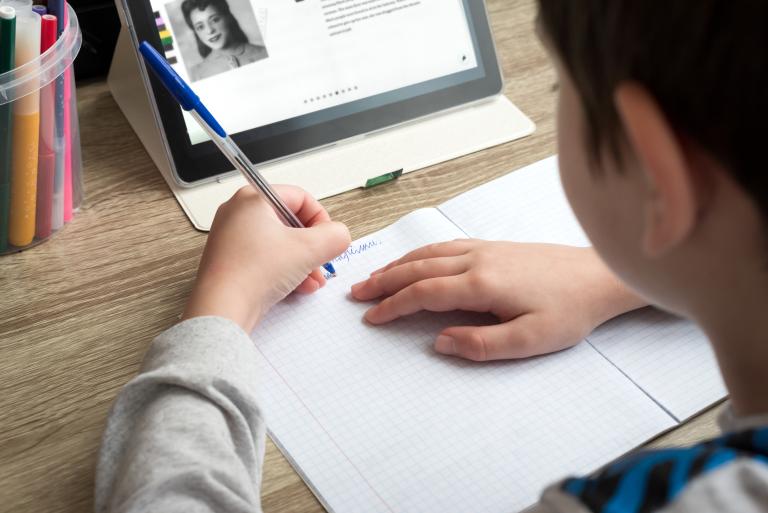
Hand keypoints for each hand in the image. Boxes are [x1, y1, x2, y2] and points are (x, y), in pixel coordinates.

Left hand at [183, 185, 349, 332]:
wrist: (222, 308)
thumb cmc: (253, 273)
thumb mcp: (309, 249)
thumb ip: (335, 236)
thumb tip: (339, 235)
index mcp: (253, 198)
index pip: (301, 197)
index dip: (321, 218)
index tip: (327, 239)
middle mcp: (238, 213)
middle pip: (291, 222)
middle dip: (312, 246)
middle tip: (321, 261)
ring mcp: (232, 238)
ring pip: (280, 243)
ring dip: (302, 262)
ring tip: (313, 280)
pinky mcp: (231, 261)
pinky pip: (266, 259)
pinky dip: (285, 270)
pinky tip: (297, 287)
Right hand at [351, 240, 645, 360]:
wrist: (599, 275)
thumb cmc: (569, 309)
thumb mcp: (530, 340)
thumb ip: (481, 344)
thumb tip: (440, 342)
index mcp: (481, 284)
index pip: (423, 293)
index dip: (392, 306)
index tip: (370, 318)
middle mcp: (476, 260)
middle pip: (417, 267)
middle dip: (383, 281)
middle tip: (356, 293)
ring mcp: (484, 249)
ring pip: (428, 252)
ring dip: (397, 265)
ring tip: (374, 277)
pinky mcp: (493, 246)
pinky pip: (444, 245)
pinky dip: (420, 253)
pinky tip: (414, 260)